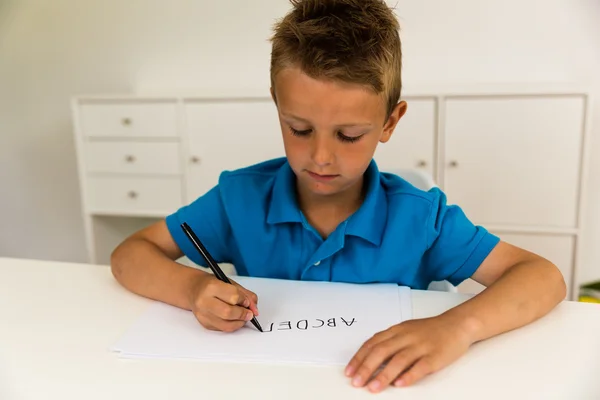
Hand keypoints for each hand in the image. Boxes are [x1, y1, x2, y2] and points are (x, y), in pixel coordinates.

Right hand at [188, 273, 258, 331]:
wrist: (194, 289)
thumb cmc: (212, 284)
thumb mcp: (230, 283)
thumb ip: (245, 294)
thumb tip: (255, 309)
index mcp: (211, 287)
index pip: (233, 296)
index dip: (244, 300)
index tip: (247, 302)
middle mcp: (204, 301)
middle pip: (228, 312)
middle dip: (243, 314)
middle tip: (249, 313)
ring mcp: (203, 314)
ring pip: (226, 325)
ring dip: (239, 322)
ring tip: (243, 317)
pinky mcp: (204, 323)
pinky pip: (222, 329)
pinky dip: (232, 325)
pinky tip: (234, 320)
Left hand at [345, 314, 474, 392]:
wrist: (456, 324)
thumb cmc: (428, 330)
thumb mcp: (405, 330)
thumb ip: (389, 342)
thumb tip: (369, 358)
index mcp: (397, 330)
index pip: (373, 343)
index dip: (359, 358)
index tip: (349, 371)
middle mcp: (406, 337)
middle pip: (382, 351)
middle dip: (366, 368)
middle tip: (356, 382)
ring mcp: (421, 346)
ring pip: (399, 360)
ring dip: (384, 375)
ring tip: (373, 387)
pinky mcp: (435, 356)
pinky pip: (420, 367)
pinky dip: (409, 376)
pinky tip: (399, 384)